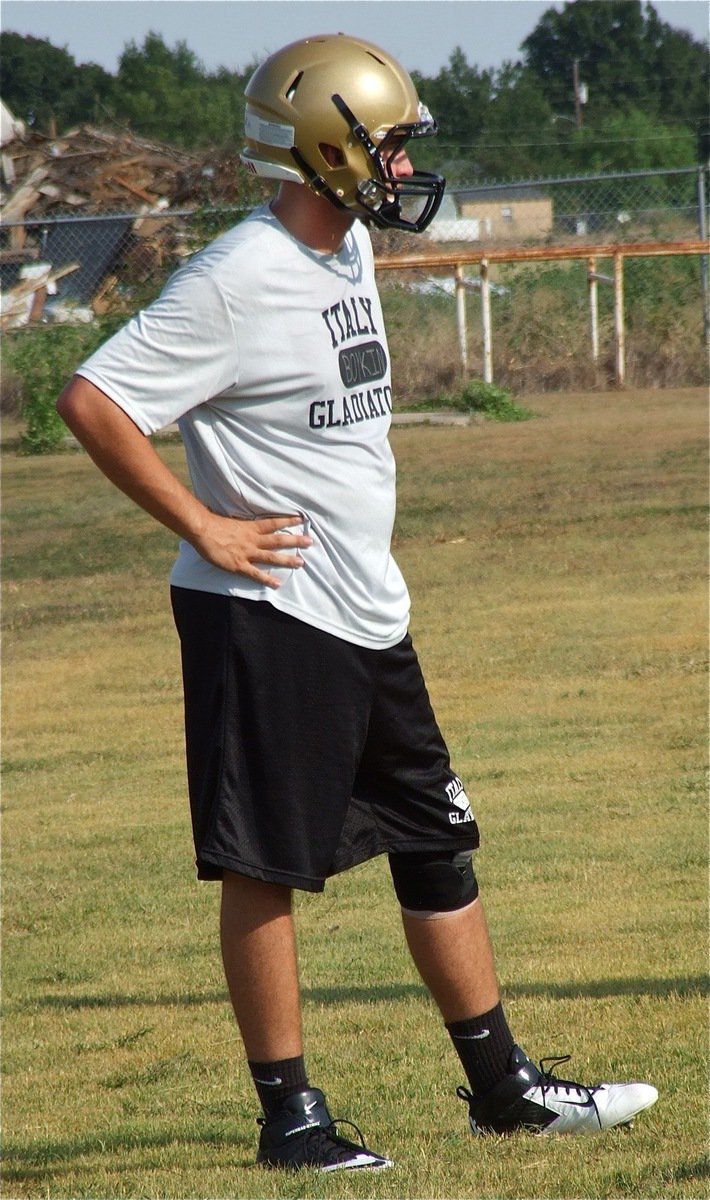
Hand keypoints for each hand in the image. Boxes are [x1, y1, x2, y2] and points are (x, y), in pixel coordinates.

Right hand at [192, 512, 311, 588]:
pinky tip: (277, 583)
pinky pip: (255, 573)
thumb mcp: (233, 521)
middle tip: (310, 542)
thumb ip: (243, 524)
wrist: (203, 530)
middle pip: (278, 540)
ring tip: (301, 563)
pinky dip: (267, 579)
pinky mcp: (239, 565)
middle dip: (295, 541)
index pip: (273, 523)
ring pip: (271, 556)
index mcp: (250, 527)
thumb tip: (248, 522)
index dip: (288, 521)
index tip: (301, 520)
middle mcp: (252, 540)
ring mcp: (247, 553)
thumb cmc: (214, 524)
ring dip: (287, 559)